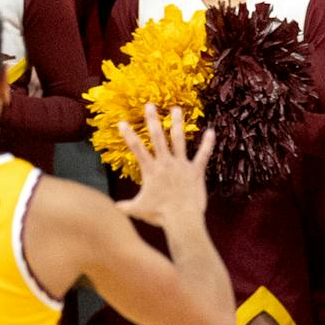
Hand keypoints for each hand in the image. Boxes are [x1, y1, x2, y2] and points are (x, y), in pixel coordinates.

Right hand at [117, 105, 213, 231]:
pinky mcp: (196, 171)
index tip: (122, 122)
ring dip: (177, 124)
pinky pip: (203, 155)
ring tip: (176, 109)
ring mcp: (181, 165)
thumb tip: (112, 208)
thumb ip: (125, 206)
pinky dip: (208, 144)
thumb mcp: (138, 209)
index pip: (136, 149)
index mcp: (151, 170)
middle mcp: (165, 163)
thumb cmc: (160, 215)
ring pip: (179, 140)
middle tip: (150, 105)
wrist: (182, 219)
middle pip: (158, 138)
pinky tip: (211, 131)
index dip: (128, 135)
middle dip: (153, 120)